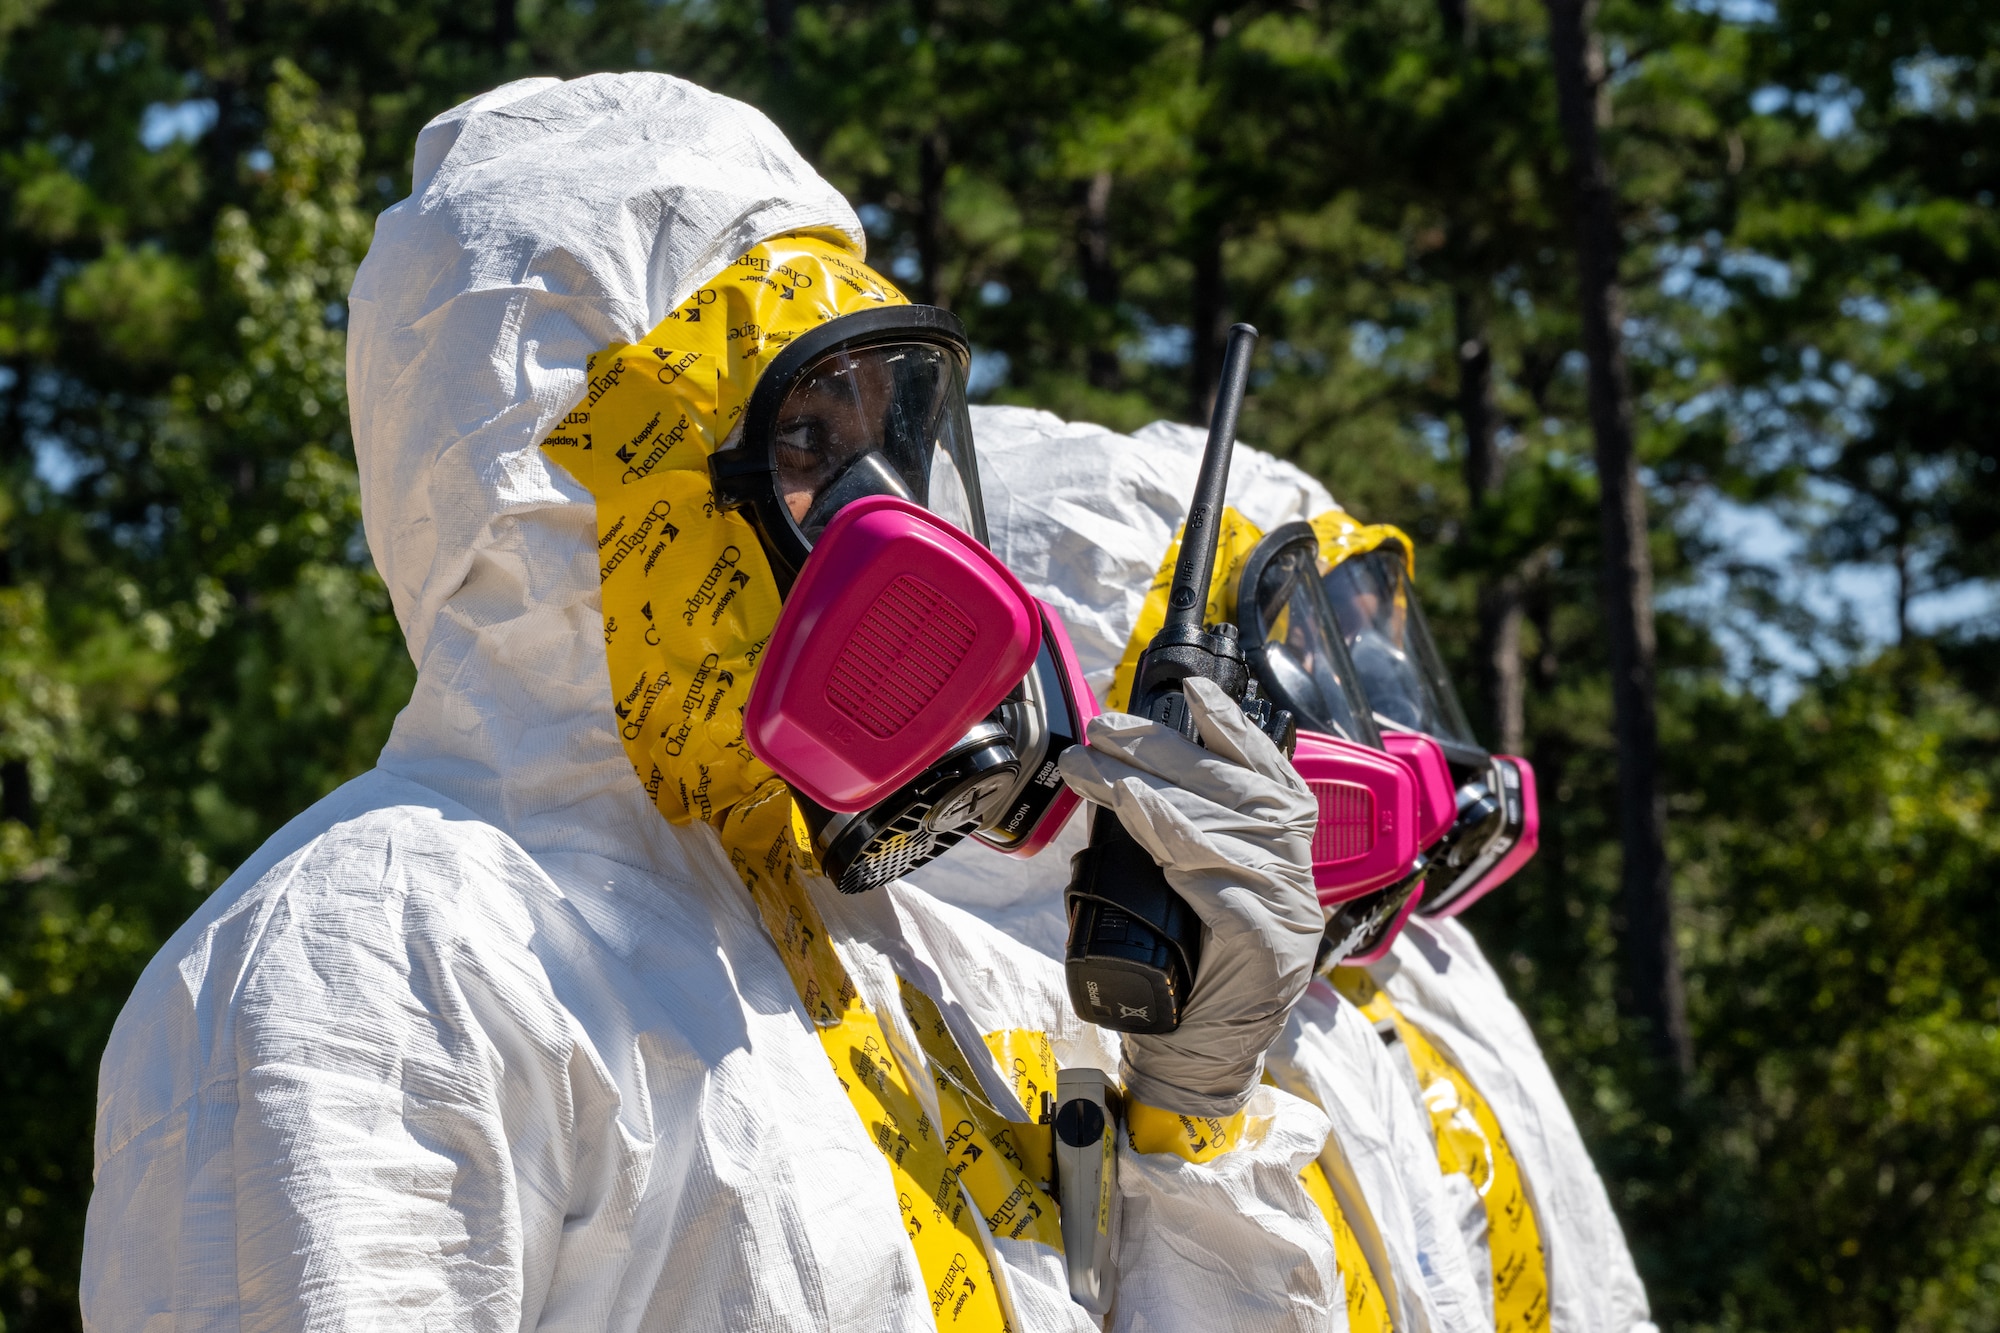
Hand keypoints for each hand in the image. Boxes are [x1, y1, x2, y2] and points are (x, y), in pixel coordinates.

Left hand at [1059, 676, 1321, 1116]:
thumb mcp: (1182, 886)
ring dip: (1157, 795)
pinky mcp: (1269, 944)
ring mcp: (1286, 906)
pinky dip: (1187, 855)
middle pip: (1233, 789)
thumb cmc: (1190, 967)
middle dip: (1165, 749)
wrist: (1202, 1053)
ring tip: (1106, 774)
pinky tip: (1155, 836)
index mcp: (1278, 848)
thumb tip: (1114, 783)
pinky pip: (1226, 886)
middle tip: (1104, 729)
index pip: (1263, 770)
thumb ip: (1172, 838)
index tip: (1192, 688)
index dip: (1231, 726)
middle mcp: (1292, 869)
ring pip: (1225, 830)